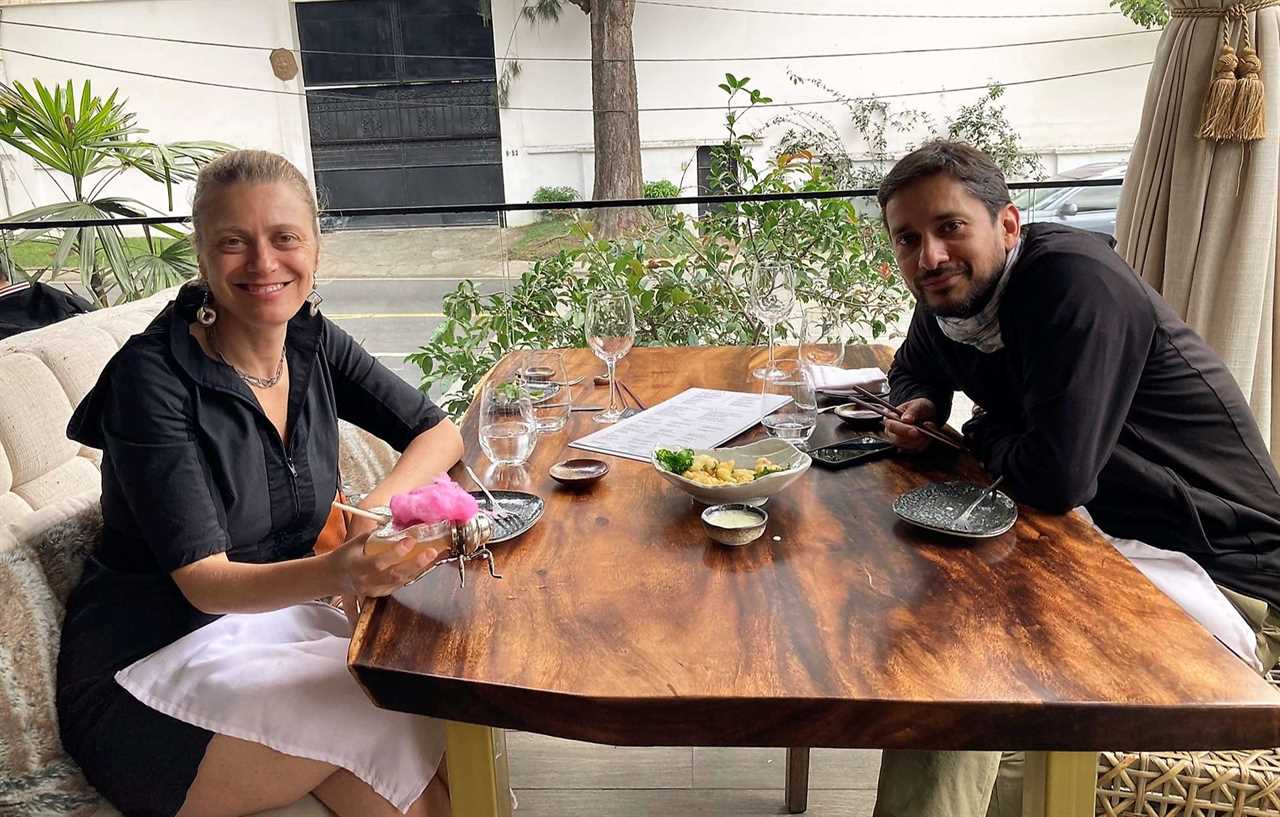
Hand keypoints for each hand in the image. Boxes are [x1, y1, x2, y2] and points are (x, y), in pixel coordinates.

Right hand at [327, 531, 441, 597]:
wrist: (332, 577)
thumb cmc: (344, 556)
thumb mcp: (354, 543)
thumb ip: (374, 536)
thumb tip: (396, 525)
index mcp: (358, 567)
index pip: (380, 561)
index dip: (396, 552)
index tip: (411, 539)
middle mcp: (367, 581)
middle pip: (395, 575)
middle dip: (416, 564)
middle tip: (432, 551)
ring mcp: (374, 590)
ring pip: (400, 582)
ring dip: (419, 569)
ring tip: (433, 557)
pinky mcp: (380, 594)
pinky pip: (399, 585)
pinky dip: (412, 575)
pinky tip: (424, 566)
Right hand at [884, 398, 938, 452]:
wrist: (927, 414)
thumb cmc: (919, 408)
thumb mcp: (918, 404)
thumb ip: (912, 411)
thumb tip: (906, 419)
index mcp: (890, 419)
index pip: (891, 426)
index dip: (903, 429)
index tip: (915, 430)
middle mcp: (892, 432)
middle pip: (899, 440)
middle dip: (915, 437)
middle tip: (927, 428)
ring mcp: (899, 442)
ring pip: (909, 446)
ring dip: (922, 438)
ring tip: (929, 426)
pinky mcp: (909, 448)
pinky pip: (917, 449)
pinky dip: (926, 443)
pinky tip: (928, 434)